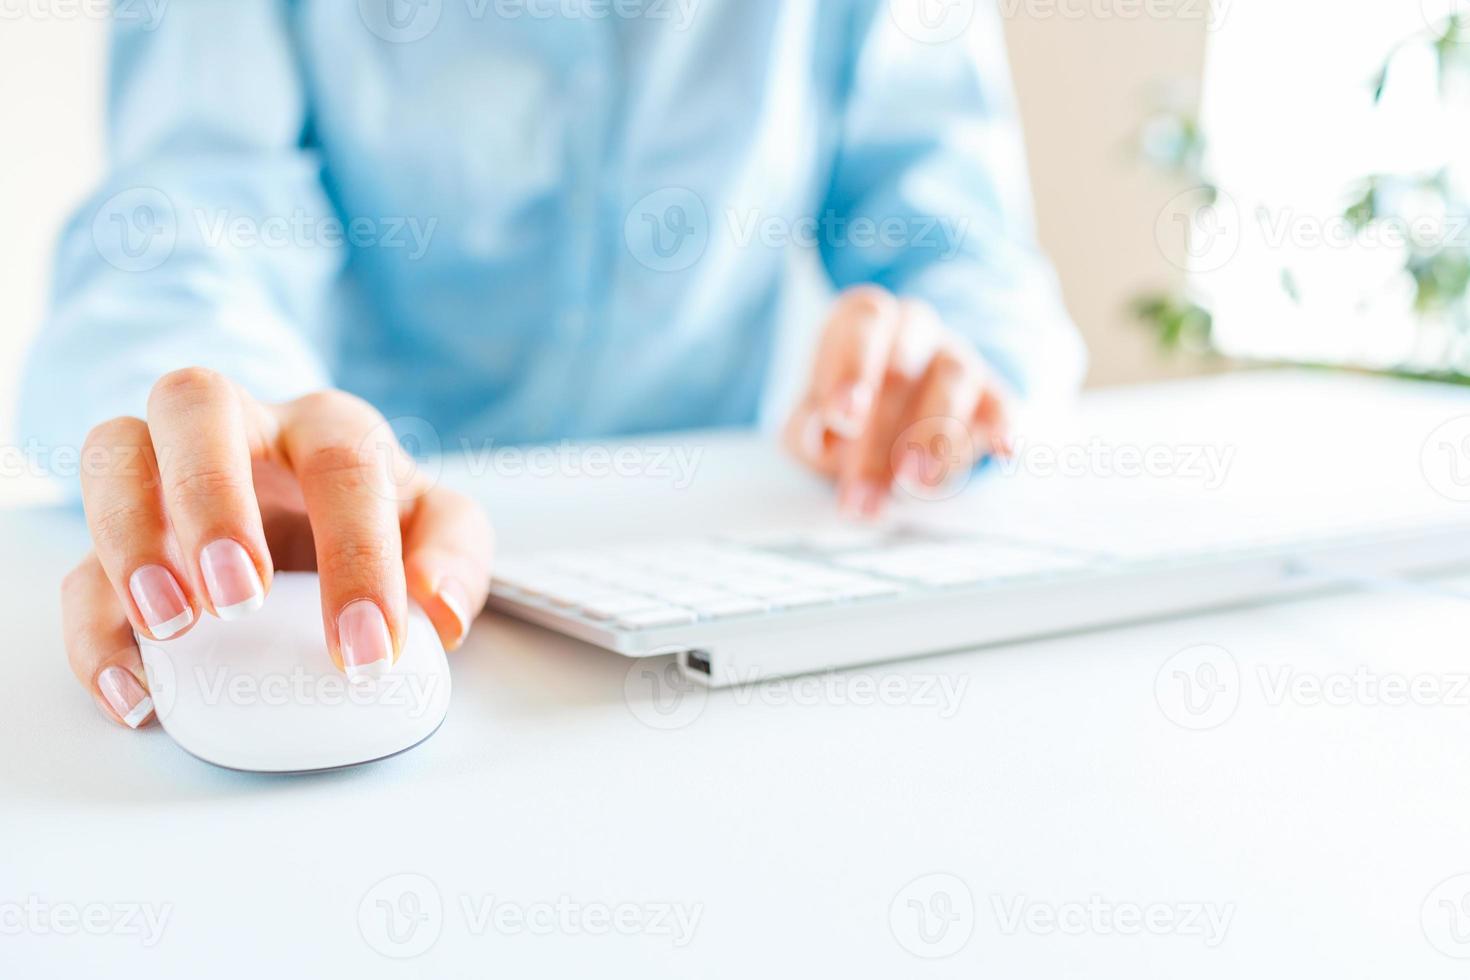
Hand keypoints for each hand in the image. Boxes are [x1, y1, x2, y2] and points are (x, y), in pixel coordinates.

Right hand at [63, 368, 493, 728]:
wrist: (312, 505)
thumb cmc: (375, 514)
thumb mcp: (434, 525)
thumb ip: (455, 555)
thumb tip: (440, 610)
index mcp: (328, 426)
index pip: (343, 463)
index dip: (356, 555)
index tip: (367, 649)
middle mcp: (238, 428)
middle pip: (195, 404)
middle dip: (210, 497)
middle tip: (240, 598)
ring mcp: (164, 473)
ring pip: (111, 455)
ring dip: (129, 540)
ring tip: (170, 627)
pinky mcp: (121, 537)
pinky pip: (78, 563)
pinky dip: (93, 628)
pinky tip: (134, 688)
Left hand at [784, 286, 1013, 517]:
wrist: (895, 419)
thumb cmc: (847, 416)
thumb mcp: (813, 421)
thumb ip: (807, 428)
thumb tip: (819, 438)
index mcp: (864, 321)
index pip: (863, 324)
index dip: (853, 369)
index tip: (841, 420)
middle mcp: (913, 330)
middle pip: (901, 366)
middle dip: (878, 439)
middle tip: (861, 496)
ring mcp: (955, 358)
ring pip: (953, 380)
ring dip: (932, 439)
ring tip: (913, 486)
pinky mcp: (991, 394)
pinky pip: (1003, 404)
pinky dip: (1005, 427)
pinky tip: (1005, 452)